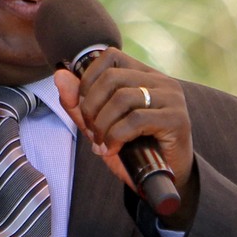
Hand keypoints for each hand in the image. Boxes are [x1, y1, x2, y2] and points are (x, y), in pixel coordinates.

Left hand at [55, 48, 198, 227]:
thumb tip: (59, 75)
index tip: (83, 107)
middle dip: (91, 106)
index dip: (88, 79)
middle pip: (112, 77)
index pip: (110, 56)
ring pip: (122, 98)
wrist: (165, 180)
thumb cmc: (133, 149)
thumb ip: (79, 103)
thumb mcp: (100, 125)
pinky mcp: (177, 119)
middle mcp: (161, 81)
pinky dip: (115, 136)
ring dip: (102, 124)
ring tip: (101, 142)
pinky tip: (113, 149)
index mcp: (145, 75)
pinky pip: (134, 120)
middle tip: (91, 131)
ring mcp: (171, 98)